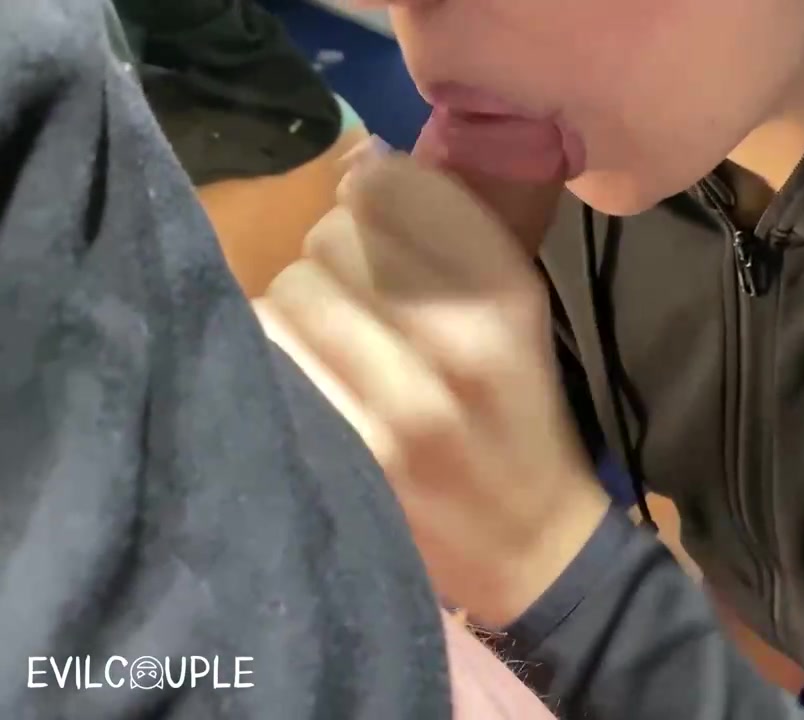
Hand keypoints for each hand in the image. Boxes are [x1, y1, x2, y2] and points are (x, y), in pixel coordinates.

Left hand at [255, 144, 609, 626]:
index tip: (389, 229)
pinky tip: (314, 383)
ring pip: (291, 290)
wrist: (525, 543)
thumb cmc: (519, 411)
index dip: (378, 197)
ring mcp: (392, 401)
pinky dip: (277, 356)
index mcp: (508, 292)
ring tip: (340, 349)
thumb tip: (362, 157)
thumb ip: (457, 224)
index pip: (391, 185)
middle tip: (367, 303)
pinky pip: (266, 351)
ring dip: (304, 309)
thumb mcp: (521, 307)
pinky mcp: (340, 449)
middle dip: (341, 258)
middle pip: (332, 235)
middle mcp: (454, 338)